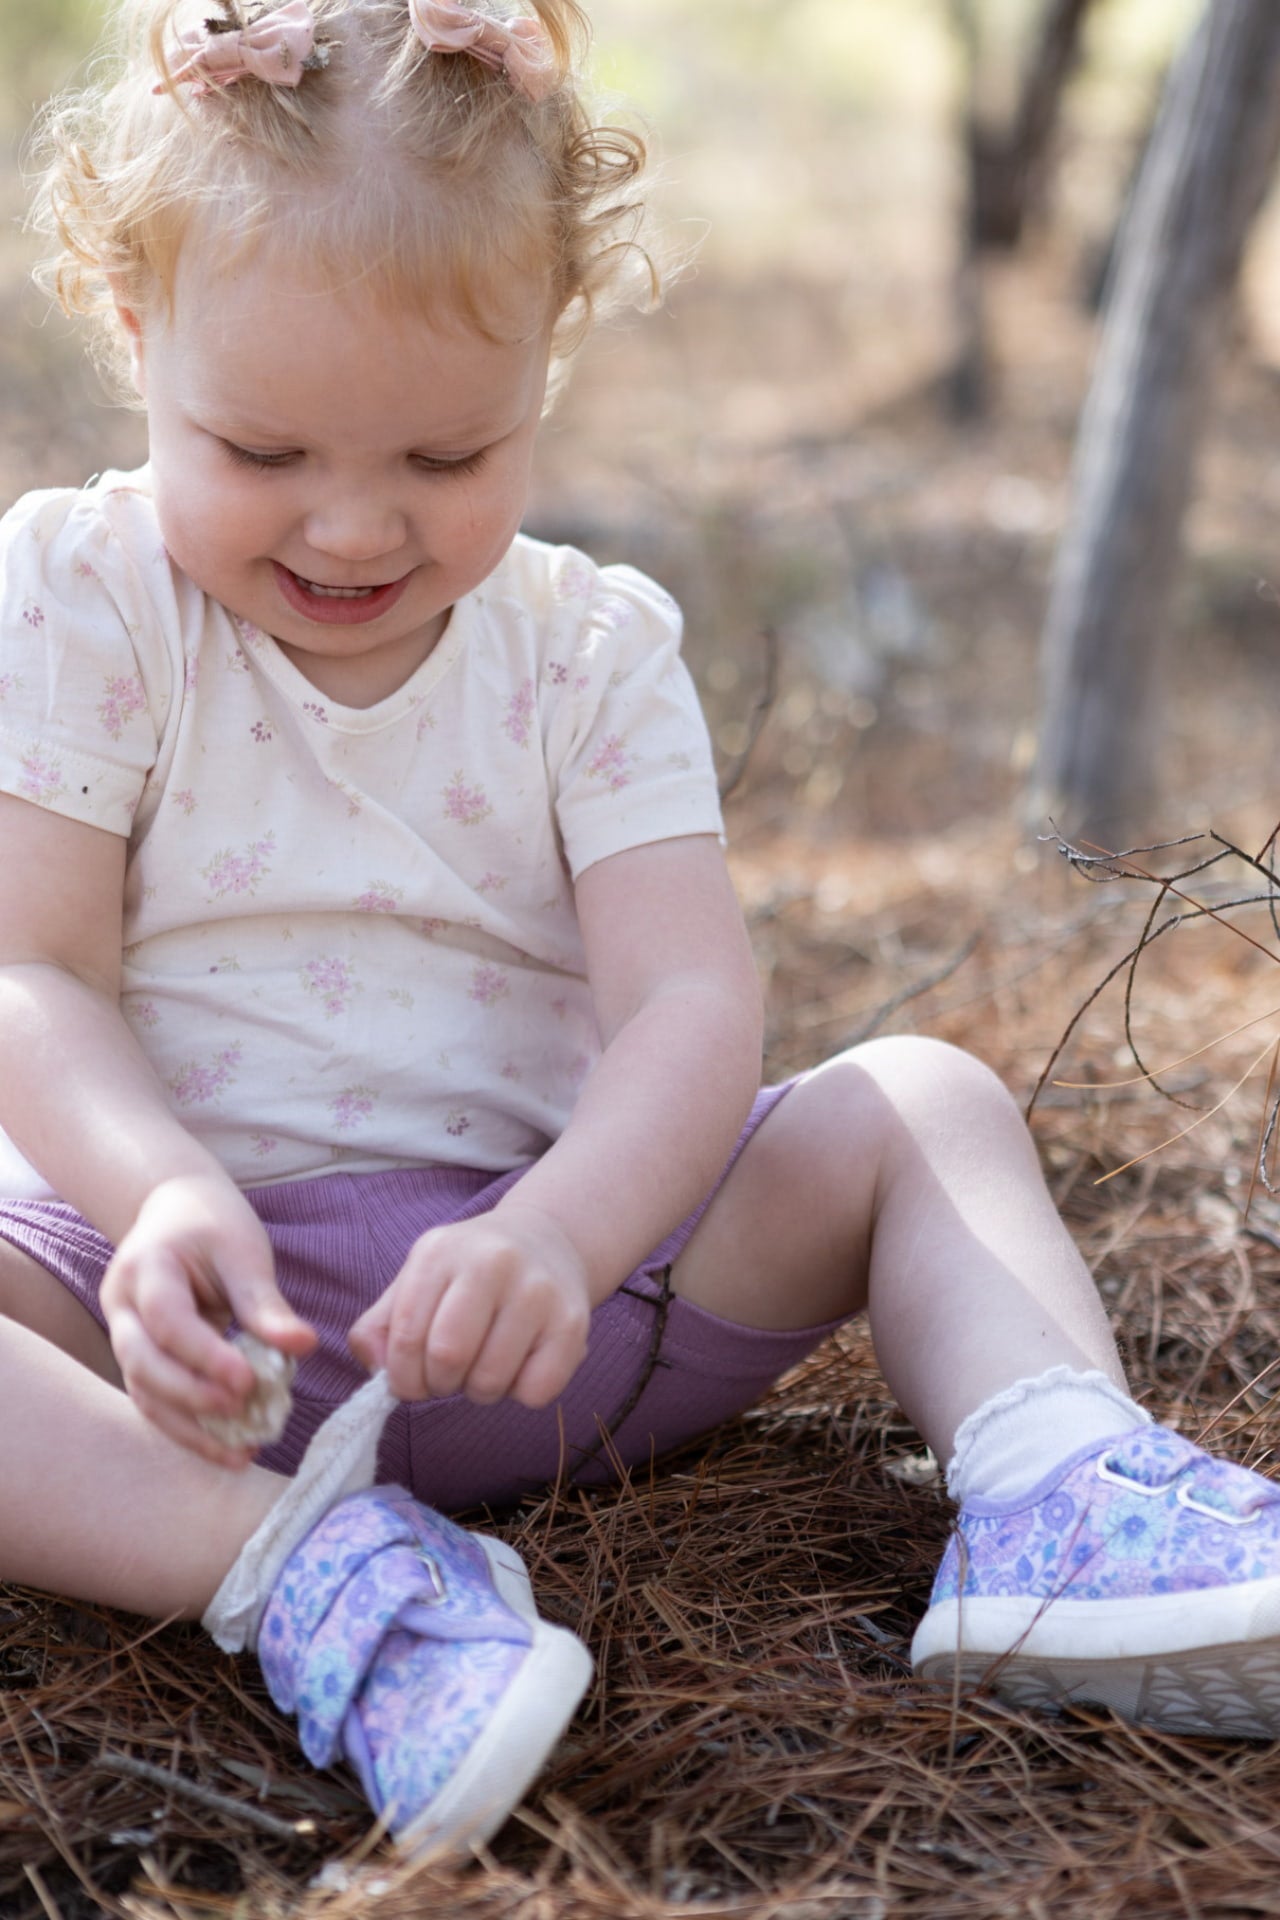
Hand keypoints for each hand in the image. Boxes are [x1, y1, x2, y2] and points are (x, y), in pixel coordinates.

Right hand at [100, 1173, 315, 1466]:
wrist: (175, 1210)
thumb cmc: (213, 1225)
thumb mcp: (243, 1251)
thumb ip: (265, 1302)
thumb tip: (303, 1346)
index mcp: (146, 1267)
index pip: (167, 1319)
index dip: (204, 1354)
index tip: (248, 1381)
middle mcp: (121, 1305)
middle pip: (141, 1362)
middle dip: (190, 1396)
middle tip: (241, 1412)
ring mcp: (123, 1334)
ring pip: (143, 1392)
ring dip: (189, 1428)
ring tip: (239, 1452)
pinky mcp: (139, 1359)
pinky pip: (155, 1400)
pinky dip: (189, 1428)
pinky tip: (227, 1449)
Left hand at [348, 1203, 590, 1407]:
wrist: (546, 1240)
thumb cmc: (469, 1274)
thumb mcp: (417, 1281)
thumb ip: (382, 1325)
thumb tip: (376, 1366)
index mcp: (441, 1251)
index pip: (405, 1337)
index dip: (402, 1377)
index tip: (413, 1380)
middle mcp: (493, 1262)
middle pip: (448, 1358)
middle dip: (439, 1385)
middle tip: (448, 1376)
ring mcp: (538, 1291)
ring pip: (490, 1381)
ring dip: (479, 1391)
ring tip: (484, 1363)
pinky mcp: (573, 1323)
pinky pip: (536, 1391)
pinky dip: (521, 1393)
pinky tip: (520, 1362)